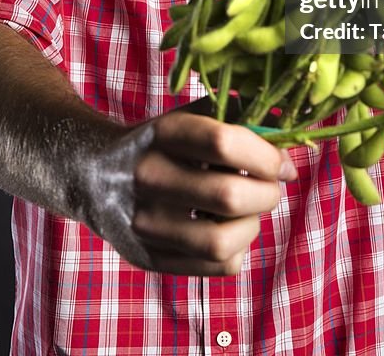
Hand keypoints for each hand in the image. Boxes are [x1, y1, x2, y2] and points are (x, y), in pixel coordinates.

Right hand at [78, 107, 296, 275]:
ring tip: (250, 210)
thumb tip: (287, 143)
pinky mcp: (149, 258)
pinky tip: (227, 228)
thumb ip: (239, 119)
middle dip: (267, 193)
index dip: (266, 155)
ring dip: (253, 225)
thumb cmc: (164, 143)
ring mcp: (144, 223)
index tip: (283, 163)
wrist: (95, 174)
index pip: (224, 142)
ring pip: (223, 242)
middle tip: (270, 187)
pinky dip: (238, 248)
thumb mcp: (191, 116)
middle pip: (229, 196)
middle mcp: (148, 177)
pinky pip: (217, 266)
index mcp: (163, 133)